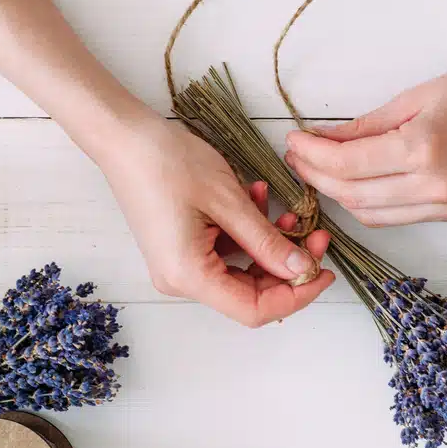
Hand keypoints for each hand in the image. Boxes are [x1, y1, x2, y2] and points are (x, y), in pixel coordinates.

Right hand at [96, 113, 334, 326]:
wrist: (123, 137)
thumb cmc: (167, 162)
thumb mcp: (228, 200)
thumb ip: (267, 241)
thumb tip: (301, 269)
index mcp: (188, 276)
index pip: (253, 310)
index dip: (295, 296)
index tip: (323, 272)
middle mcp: (181, 280)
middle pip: (249, 293)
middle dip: (287, 266)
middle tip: (317, 235)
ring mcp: (179, 264)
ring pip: (241, 270)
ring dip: (269, 244)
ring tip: (288, 210)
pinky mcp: (181, 247)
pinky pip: (225, 252)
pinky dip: (247, 232)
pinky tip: (258, 199)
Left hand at [284, 54, 446, 225]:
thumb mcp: (416, 96)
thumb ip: (365, 126)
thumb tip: (321, 140)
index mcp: (424, 148)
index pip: (347, 165)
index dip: (311, 155)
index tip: (294, 141)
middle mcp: (436, 186)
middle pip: (353, 196)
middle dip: (317, 177)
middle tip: (299, 156)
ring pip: (372, 214)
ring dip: (341, 195)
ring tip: (321, 170)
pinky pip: (398, 217)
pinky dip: (371, 203)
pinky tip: (357, 183)